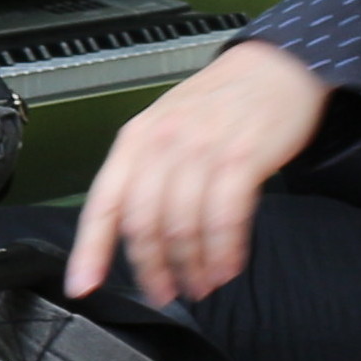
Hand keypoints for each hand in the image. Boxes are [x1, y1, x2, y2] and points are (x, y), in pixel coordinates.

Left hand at [67, 38, 330, 304]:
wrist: (278, 66)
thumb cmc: (220, 104)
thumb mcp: (168, 127)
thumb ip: (146, 173)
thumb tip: (129, 234)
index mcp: (136, 138)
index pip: (103, 203)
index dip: (90, 250)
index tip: (83, 287)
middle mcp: (162, 142)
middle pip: (142, 223)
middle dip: (152, 269)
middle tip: (164, 293)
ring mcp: (202, 148)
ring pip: (182, 226)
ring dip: (192, 267)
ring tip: (201, 285)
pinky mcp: (242, 156)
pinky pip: (225, 218)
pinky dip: (224, 251)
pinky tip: (228, 267)